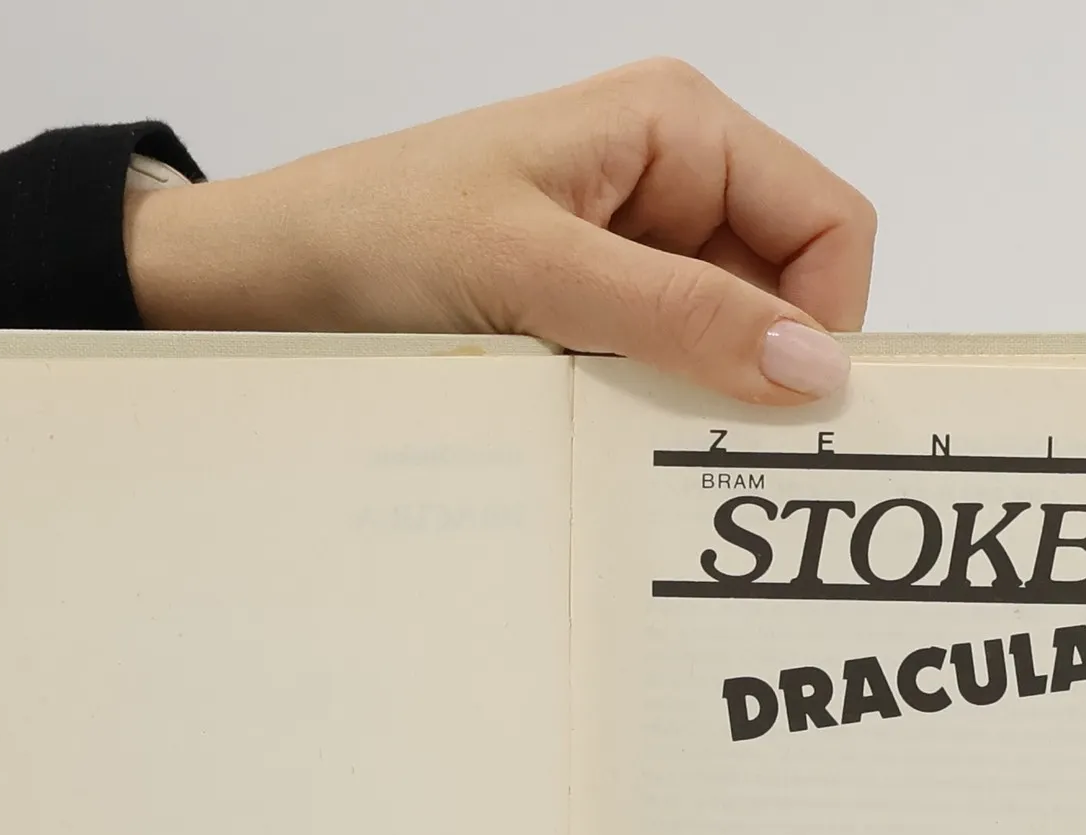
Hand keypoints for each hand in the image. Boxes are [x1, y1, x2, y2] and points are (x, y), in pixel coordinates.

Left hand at [124, 58, 875, 404]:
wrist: (256, 281)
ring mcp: (627, 253)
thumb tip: (813, 367)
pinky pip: (656, 371)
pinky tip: (598, 438)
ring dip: (691, 400)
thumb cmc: (374, 237)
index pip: (829, 225)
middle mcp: (668, 183)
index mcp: (677, 127)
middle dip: (757, 374)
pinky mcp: (586, 314)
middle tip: (705, 456)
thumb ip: (678, 317)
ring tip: (627, 443)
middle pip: (783, 292)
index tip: (784, 416)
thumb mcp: (534, 272)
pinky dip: (643, 411)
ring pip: (721, 345)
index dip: (827, 321)